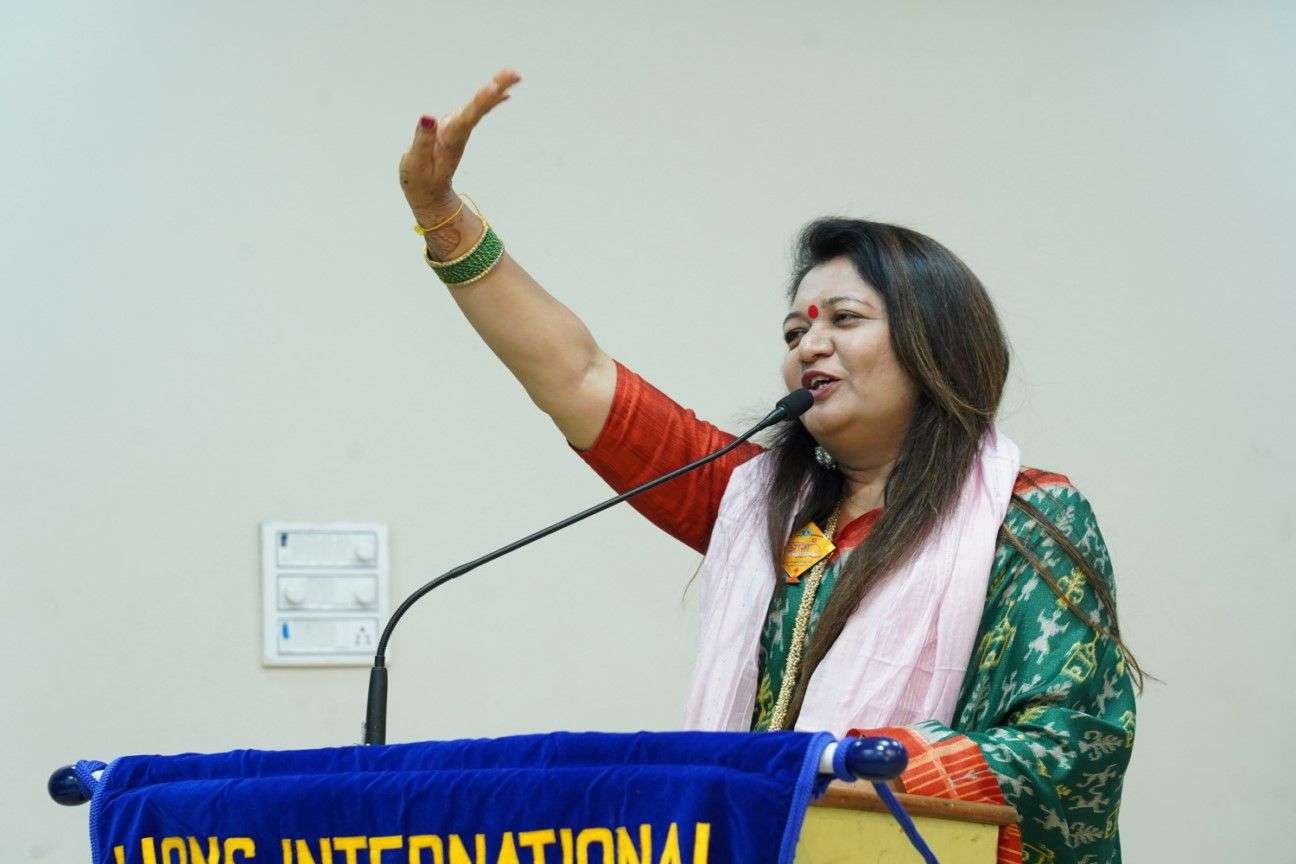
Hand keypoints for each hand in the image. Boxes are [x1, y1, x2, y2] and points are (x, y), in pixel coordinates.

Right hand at [399, 68, 521, 223]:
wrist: (428, 192)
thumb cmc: (419, 178)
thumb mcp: (415, 162)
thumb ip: (423, 140)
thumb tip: (428, 117)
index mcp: (450, 140)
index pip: (467, 118)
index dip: (480, 102)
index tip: (495, 88)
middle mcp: (459, 132)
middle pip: (480, 107)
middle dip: (496, 89)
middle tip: (515, 74)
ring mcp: (460, 130)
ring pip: (480, 106)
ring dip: (496, 89)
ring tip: (513, 74)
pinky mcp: (457, 129)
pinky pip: (476, 110)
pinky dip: (489, 99)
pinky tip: (503, 92)